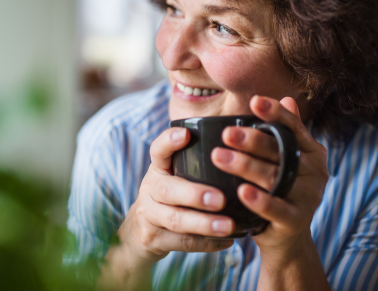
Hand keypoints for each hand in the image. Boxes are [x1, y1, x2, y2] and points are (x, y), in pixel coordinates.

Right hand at [114, 127, 234, 265]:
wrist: (138, 233)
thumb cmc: (169, 197)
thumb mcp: (174, 177)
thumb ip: (195, 165)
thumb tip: (239, 151)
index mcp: (158, 169)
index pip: (158, 150)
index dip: (169, 141)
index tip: (186, 134)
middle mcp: (150, 189)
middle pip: (169, 190)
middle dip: (195, 194)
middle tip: (221, 199)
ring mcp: (149, 215)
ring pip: (176, 220)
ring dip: (204, 224)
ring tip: (229, 226)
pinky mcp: (154, 239)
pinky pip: (182, 242)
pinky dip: (206, 243)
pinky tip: (227, 241)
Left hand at [211, 95, 328, 263]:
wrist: (288, 237)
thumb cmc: (281, 190)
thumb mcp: (285, 160)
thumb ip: (286, 132)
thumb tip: (286, 97)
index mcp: (312, 151)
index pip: (293, 127)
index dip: (274, 113)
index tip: (254, 101)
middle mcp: (315, 171)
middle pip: (280, 151)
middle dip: (251, 140)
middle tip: (226, 134)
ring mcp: (309, 196)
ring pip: (274, 177)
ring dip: (245, 166)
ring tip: (219, 157)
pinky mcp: (297, 220)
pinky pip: (276, 209)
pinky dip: (258, 200)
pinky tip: (240, 191)